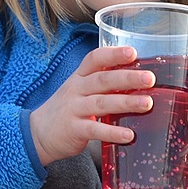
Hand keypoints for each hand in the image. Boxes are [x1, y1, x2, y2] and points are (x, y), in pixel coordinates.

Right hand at [29, 47, 154, 166]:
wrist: (38, 133)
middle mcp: (76, 90)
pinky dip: (112, 132)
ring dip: (126, 102)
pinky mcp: (74, 130)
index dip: (113, 54)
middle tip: (149, 78)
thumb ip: (102, 84)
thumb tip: (138, 80)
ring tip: (147, 104)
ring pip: (102, 103)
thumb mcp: (79, 90)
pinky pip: (95, 130)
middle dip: (128, 78)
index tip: (132, 52)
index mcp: (80, 77)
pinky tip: (128, 135)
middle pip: (103, 80)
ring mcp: (74, 109)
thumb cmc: (67, 110)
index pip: (94, 59)